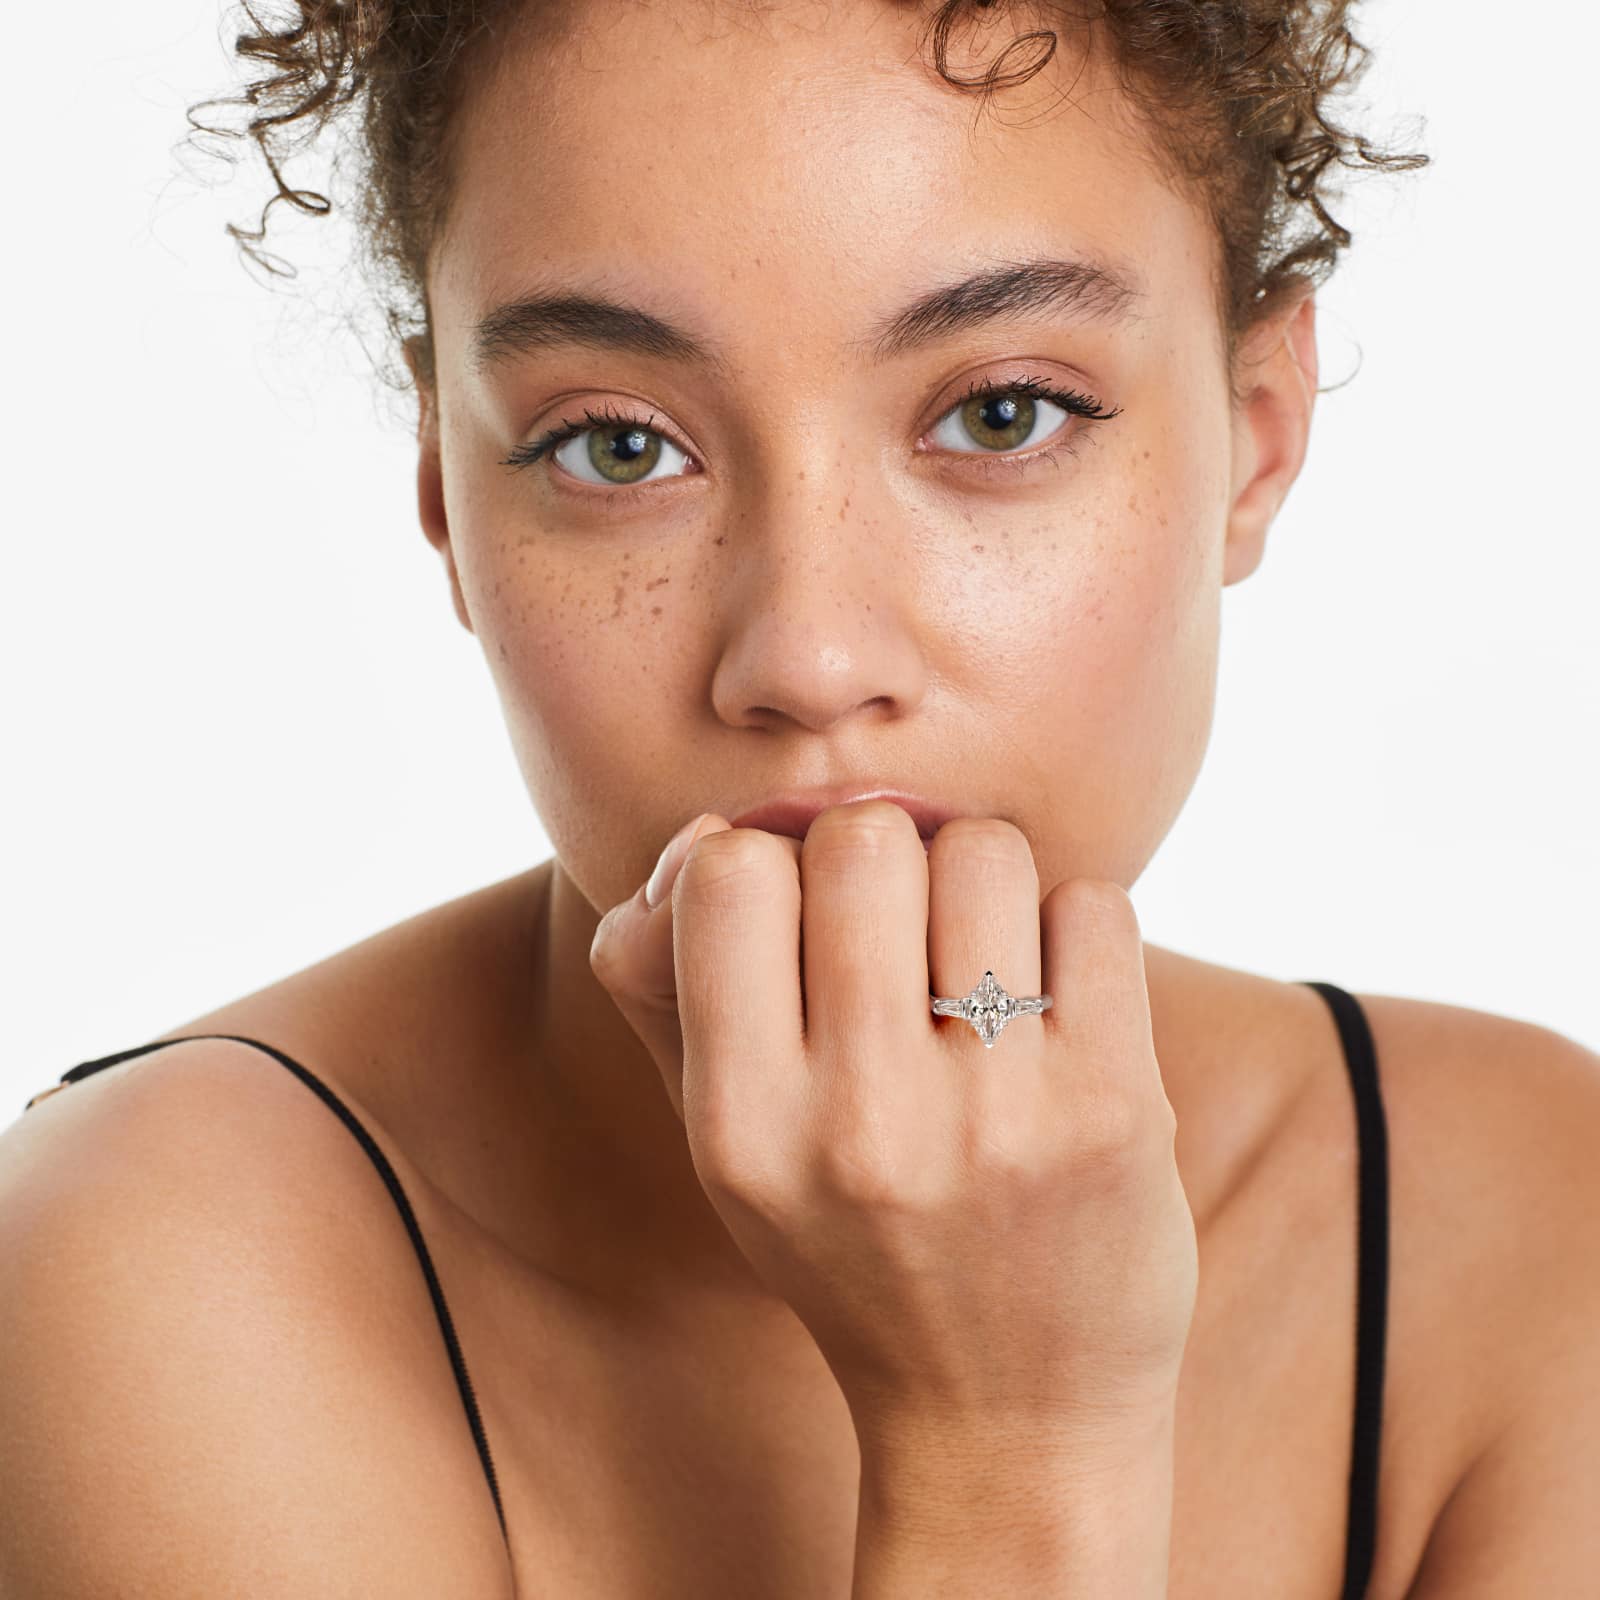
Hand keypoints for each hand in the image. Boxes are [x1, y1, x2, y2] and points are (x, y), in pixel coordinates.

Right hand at [589, 797, 1198, 1455]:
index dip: (764, 861)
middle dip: (883, 854)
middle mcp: (862, 1124)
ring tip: (984, 962)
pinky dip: (1073, 928)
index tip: (802, 916)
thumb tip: (703, 835)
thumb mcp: (725, 1149)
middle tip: (904, 928)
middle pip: (861, 838)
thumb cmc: (854, 1249)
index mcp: (742, 1127)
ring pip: (984, 849)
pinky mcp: (1117, 1111)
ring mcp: (998, 1117)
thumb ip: (669, 989)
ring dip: (984, 882)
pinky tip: (1057, 1003)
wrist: (1008, 1420)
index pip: (725, 873)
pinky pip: (1092, 904)